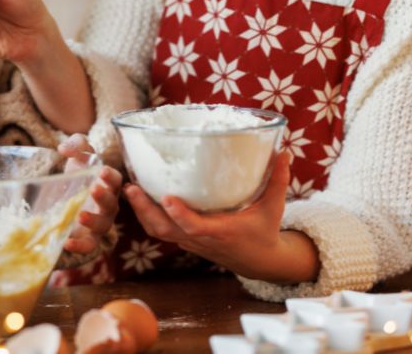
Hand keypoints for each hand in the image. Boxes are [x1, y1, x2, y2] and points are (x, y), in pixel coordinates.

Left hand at [58, 134, 122, 254]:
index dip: (110, 176)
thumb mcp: (77, 155)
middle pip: (112, 203)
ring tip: (80, 215)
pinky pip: (88, 245)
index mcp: (108, 185)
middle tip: (93, 189)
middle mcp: (108, 205)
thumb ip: (75, 144)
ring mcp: (99, 223)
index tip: (102, 171)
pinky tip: (67, 242)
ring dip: (93, 221)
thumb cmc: (78, 174)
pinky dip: (80, 246)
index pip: (115, 180)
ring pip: (103, 225)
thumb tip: (64, 149)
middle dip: (104, 197)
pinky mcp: (87, 238)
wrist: (65, 198)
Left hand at [123, 151, 317, 282]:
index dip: (180, 215)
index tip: (166, 198)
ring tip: (130, 189)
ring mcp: (190, 242)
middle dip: (146, 211)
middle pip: (165, 231)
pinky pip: (161, 230)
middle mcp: (201, 240)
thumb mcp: (273, 207)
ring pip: (159, 232)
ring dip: (142, 212)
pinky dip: (148, 215)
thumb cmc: (265, 231)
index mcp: (221, 233)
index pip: (195, 228)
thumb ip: (276, 180)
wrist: (260, 262)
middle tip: (131, 188)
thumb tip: (281, 150)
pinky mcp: (186, 240)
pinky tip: (139, 195)